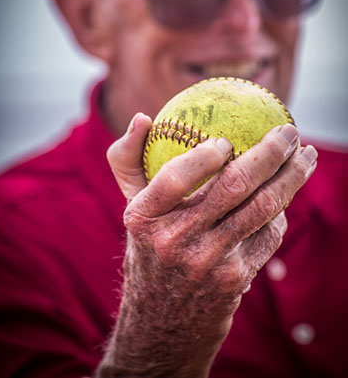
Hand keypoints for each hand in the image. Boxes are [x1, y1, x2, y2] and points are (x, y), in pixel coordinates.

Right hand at [96, 114, 316, 377]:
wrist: (164, 318)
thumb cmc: (150, 246)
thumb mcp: (131, 206)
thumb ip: (128, 159)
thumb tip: (143, 116)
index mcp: (143, 217)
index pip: (175, 178)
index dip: (205, 155)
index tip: (227, 139)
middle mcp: (176, 241)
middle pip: (234, 187)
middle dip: (272, 152)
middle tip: (290, 131)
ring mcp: (209, 262)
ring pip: (262, 208)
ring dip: (292, 178)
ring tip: (307, 156)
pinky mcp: (236, 278)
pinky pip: (268, 234)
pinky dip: (280, 211)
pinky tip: (285, 195)